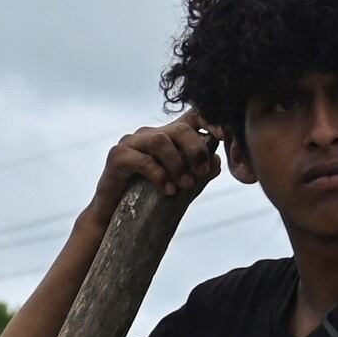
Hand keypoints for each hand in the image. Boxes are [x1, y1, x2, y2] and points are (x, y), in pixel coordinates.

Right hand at [97, 114, 223, 211]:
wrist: (114, 220)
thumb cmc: (148, 201)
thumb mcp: (181, 185)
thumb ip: (199, 172)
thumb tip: (216, 160)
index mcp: (165, 136)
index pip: (191, 116)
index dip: (209, 120)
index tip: (223, 136)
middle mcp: (148, 134)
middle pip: (179, 128)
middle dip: (195, 150)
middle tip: (202, 173)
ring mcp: (130, 143)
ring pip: (161, 141)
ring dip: (178, 164)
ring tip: (185, 185)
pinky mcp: (117, 156)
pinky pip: (143, 160)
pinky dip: (160, 176)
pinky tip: (168, 191)